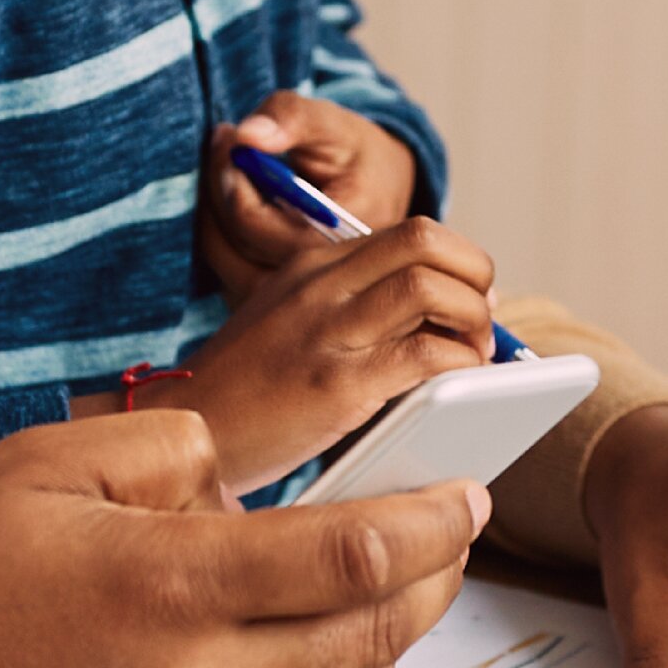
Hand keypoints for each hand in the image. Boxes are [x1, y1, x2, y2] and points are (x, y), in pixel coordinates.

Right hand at [0, 413, 484, 667]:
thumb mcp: (41, 465)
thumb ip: (165, 447)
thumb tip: (239, 472)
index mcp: (168, 586)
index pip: (353, 556)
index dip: (429, 523)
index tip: (462, 494)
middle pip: (374, 637)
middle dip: (435, 579)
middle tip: (453, 533)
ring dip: (396, 646)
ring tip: (402, 590)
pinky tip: (322, 653)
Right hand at [162, 219, 501, 494]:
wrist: (184, 434)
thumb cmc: (242, 393)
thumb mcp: (286, 322)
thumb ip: (344, 308)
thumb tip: (428, 320)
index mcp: (311, 264)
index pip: (409, 233)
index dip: (458, 261)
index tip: (471, 297)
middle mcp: (320, 286)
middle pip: (427, 241)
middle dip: (475, 275)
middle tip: (482, 320)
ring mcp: (328, 332)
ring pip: (431, 286)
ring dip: (472, 320)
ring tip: (475, 356)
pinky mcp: (337, 385)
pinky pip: (424, 355)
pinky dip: (459, 365)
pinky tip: (457, 384)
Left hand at [199, 95, 425, 293]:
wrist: (385, 188)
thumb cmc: (358, 155)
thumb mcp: (335, 125)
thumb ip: (293, 120)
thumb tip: (246, 136)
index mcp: (342, 237)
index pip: (259, 225)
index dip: (231, 180)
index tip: (229, 139)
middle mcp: (325, 282)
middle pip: (238, 252)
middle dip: (218, 195)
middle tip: (222, 146)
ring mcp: (305, 301)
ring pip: (231, 271)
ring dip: (215, 219)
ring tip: (226, 171)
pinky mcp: (287, 304)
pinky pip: (235, 282)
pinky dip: (224, 241)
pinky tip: (235, 203)